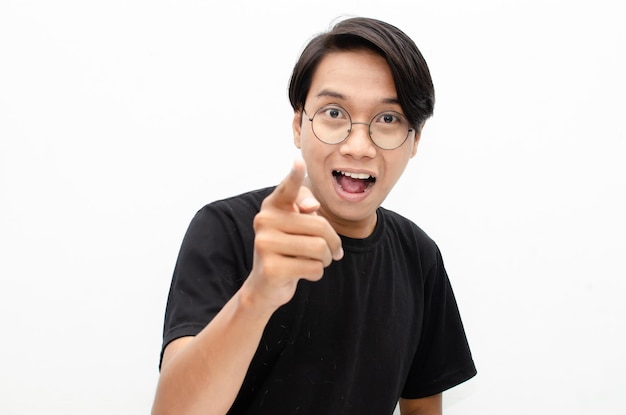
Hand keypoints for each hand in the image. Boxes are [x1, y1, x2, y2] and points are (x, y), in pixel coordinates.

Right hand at [245, 159, 342, 310]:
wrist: (265, 285)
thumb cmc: (288, 249)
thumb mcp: (297, 226)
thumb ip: (305, 210)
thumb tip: (311, 206)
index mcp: (272, 206)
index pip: (288, 188)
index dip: (295, 176)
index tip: (299, 161)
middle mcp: (264, 220)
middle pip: (319, 226)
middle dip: (334, 242)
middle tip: (333, 252)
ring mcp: (264, 244)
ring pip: (319, 248)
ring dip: (326, 259)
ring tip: (319, 261)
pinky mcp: (271, 268)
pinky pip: (314, 268)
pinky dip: (317, 273)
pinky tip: (304, 273)